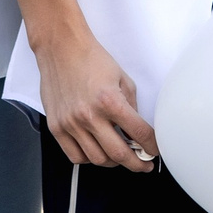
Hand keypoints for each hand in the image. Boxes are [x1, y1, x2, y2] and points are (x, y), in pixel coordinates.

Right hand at [38, 30, 157, 169]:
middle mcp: (89, 116)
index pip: (139, 133)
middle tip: (143, 163)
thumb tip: (137, 129)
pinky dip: (89, 159)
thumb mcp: (122, 78)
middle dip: (137, 163)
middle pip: (119, 155)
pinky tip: (97, 151)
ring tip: (119, 155)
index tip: (155, 151)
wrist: (61, 48)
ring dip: (113, 162)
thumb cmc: (91, 59)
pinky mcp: (57, 127)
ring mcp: (71, 124)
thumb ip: (131, 106)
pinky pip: (75, 156)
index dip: (152, 146)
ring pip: (97, 159)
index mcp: (110, 101)